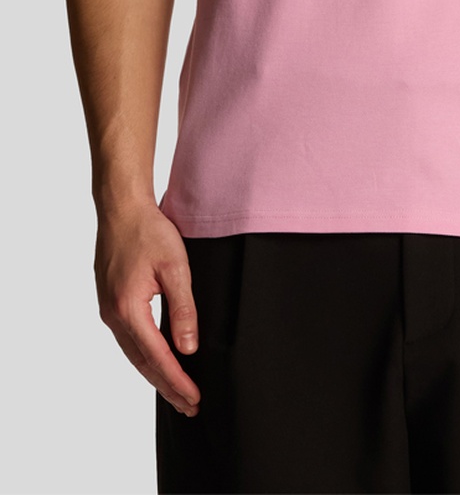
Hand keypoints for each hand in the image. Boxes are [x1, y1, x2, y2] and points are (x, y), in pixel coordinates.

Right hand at [94, 202, 200, 415]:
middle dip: (167, 386)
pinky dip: (145, 356)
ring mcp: (109, 310)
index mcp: (128, 309)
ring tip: (178, 391)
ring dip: (156, 373)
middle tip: (190, 406)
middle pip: (143, 363)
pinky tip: (157, 360)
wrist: (121, 209)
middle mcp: (113, 316)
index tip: (194, 398)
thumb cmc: (149, 231)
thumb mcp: (176, 267)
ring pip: (134, 353)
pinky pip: (129, 339)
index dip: (177, 380)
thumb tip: (188, 347)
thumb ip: (183, 309)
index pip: (157, 357)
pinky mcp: (110, 302)